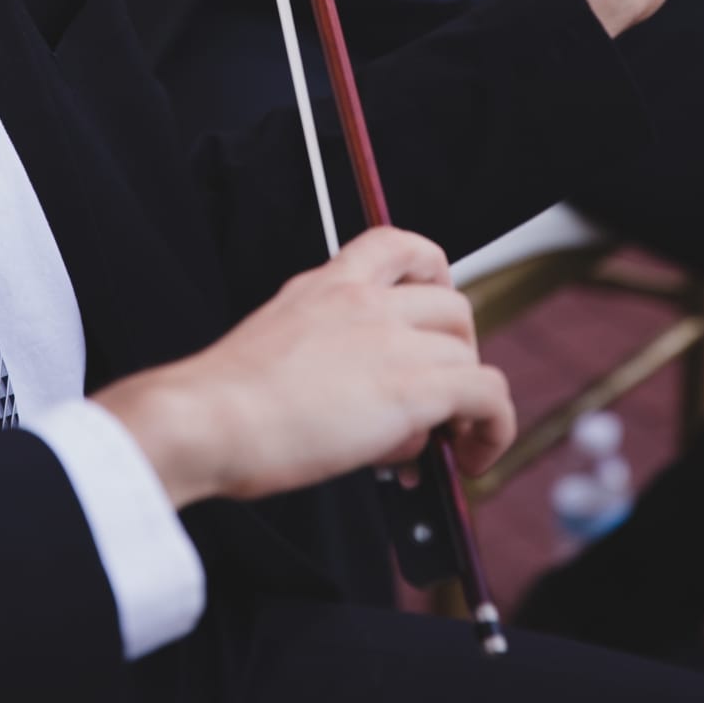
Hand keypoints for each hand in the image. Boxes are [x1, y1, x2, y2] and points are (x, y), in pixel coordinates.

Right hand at [93, 227, 514, 509]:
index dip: (432, 273)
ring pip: (469, 354)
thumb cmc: (223, 404)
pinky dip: (494, 428)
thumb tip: (370, 413)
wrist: (209, 419)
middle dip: (455, 354)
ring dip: (465, 401)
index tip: (432, 310)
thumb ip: (328, 360)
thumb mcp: (276, 349)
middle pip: (452, 306)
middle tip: (434, 402)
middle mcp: (364, 300)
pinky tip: (471, 457)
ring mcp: (391, 338)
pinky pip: (488, 395)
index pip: (397, 245)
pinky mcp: (413, 385)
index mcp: (325, 285)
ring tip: (437, 445)